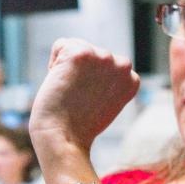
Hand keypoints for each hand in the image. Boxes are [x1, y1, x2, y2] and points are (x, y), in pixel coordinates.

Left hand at [29, 38, 139, 158]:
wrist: (63, 138)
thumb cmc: (77, 127)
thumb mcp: (106, 103)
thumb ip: (108, 83)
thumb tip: (96, 69)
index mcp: (132, 78)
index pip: (105, 65)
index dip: (89, 83)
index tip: (88, 102)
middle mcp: (122, 65)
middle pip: (91, 53)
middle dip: (79, 73)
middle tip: (76, 99)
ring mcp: (103, 57)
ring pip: (76, 47)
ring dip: (67, 68)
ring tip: (69, 93)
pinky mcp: (81, 52)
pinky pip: (60, 45)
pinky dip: (53, 64)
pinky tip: (60, 84)